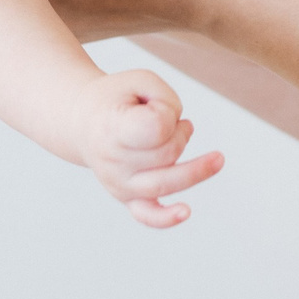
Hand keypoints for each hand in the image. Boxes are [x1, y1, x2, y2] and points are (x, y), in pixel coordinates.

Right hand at [71, 68, 223, 227]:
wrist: (82, 122)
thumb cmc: (116, 99)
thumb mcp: (141, 80)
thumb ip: (167, 101)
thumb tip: (179, 134)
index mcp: (112, 128)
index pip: (156, 127)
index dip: (167, 111)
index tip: (156, 103)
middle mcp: (113, 161)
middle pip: (168, 153)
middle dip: (180, 132)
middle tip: (174, 122)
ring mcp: (119, 183)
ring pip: (166, 182)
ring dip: (195, 168)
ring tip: (215, 158)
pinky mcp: (127, 198)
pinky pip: (146, 215)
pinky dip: (166, 218)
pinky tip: (185, 212)